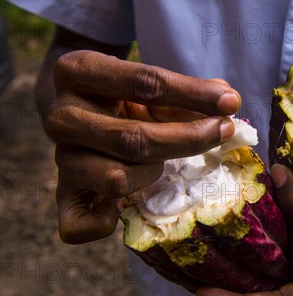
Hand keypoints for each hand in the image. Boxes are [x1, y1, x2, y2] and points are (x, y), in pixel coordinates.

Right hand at [47, 50, 240, 243]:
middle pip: (133, 138)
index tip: (231, 101)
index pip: (143, 83)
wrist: (82, 113)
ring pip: (117, 180)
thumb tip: (226, 98)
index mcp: (77, 71)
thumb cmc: (126, 97)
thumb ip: (185, 92)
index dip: (193, 94)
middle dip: (189, 138)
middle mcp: (60, 115)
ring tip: (161, 165)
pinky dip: (105, 224)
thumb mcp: (149, 84)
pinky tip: (125, 208)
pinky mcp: (62, 194)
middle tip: (225, 131)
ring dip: (153, 175)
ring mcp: (59, 157)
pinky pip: (78, 224)